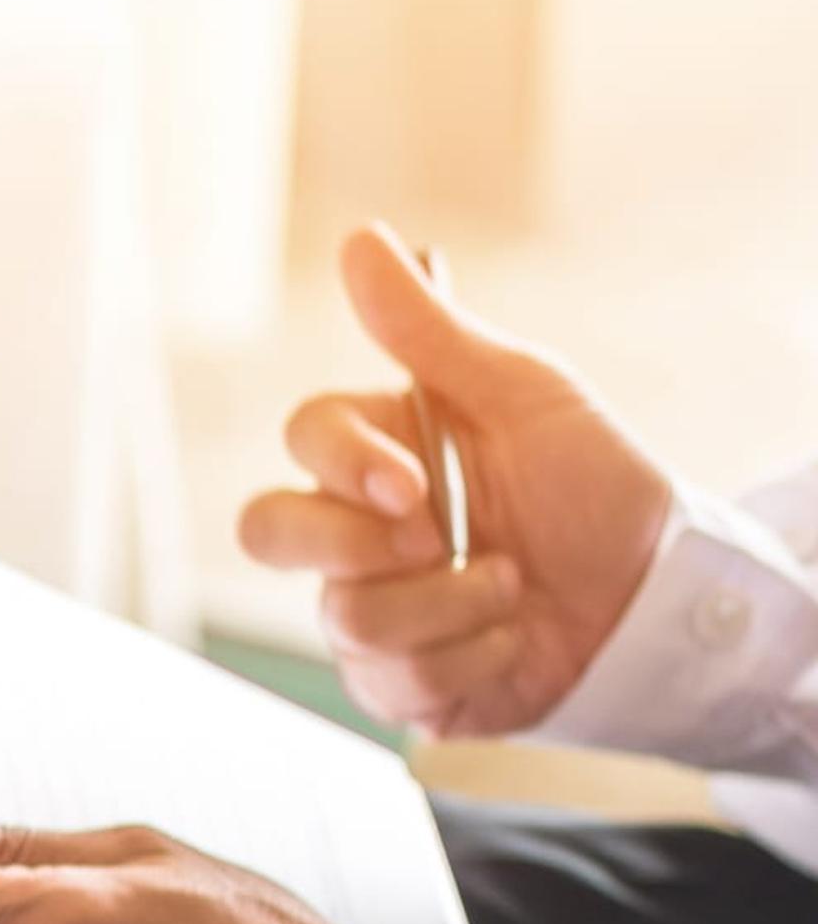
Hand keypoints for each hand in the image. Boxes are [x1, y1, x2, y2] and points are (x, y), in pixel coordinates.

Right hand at [238, 224, 676, 737]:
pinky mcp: (398, 683)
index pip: (303, 441)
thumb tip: (360, 241)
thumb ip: (427, 332)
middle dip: (351, 544)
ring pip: (345, 616)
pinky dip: (470, 658)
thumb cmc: (595, 485)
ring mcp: (368, 609)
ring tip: (511, 589)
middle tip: (433, 542)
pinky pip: (391, 682)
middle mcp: (355, 532)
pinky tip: (511, 639)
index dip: (343, 466)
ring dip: (448, 604)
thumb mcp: (522, 394)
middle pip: (267, 530)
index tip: (414, 486)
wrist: (655, 597)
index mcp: (378, 454)